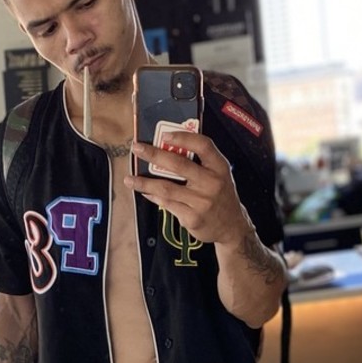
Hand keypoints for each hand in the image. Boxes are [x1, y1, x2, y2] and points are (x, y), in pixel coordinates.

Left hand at [128, 131, 251, 246]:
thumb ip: (200, 162)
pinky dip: (153, 196)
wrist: (232, 227)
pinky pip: (167, 204)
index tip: (164, 134)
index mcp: (220, 167)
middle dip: (154, 154)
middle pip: (179, 165)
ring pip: (166, 188)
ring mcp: (202, 202)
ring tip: (129, 179)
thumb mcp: (219, 175)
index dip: (183, 137)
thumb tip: (168, 147)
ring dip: (144, 182)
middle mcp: (212, 183)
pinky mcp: (192, 218)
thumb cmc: (221, 196)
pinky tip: (145, 192)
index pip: (203, 145)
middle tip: (137, 148)